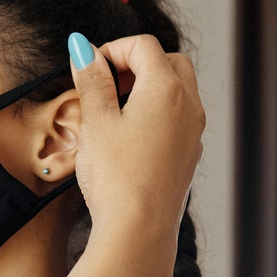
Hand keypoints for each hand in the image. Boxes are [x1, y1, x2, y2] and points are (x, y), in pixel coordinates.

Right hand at [67, 32, 203, 249]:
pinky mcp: (189, 155)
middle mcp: (188, 105)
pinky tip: (130, 136)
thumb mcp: (96, 121)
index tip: (89, 67)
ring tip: (115, 109)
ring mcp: (192, 132)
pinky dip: (157, 113)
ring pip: (178, 90)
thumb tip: (83, 50)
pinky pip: (178, 118)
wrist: (139, 230)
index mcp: (166, 88)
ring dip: (148, 87)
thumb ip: (92, 80)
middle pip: (169, 62)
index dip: (112, 49)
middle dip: (137, 63)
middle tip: (107, 83)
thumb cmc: (116, 177)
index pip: (143, 46)